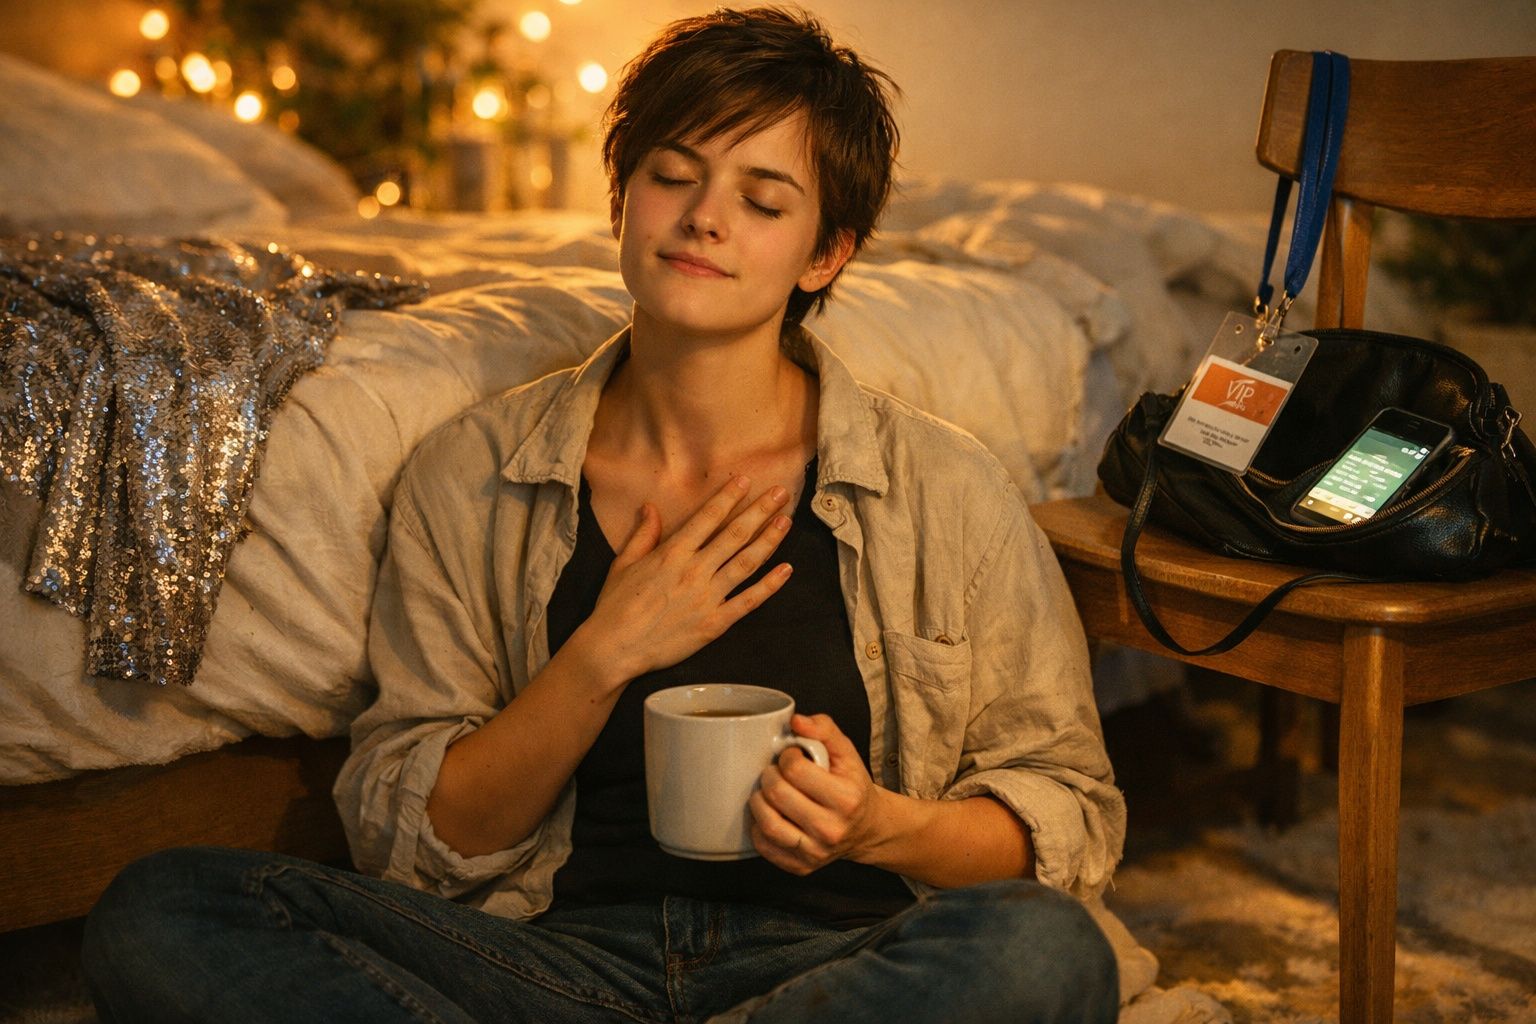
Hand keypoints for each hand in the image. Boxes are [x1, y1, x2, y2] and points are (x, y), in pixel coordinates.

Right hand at [573, 475, 793, 689]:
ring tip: (785, 522)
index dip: (729, 497)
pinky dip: (770, 585)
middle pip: (734, 534)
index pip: (707, 517)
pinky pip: (749, 601)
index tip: (745, 480)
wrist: (614, 648)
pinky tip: (786, 569)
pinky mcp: (715, 624)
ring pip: (746, 563)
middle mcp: (694, 571)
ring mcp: (707, 598)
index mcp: (672, 553)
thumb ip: (642, 534)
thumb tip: (650, 506)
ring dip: (769, 540)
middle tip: (780, 492)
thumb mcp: (623, 563)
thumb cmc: (615, 605)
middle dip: (759, 511)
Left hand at [749, 713, 884, 874]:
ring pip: (768, 824)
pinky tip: (770, 813)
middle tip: (775, 772)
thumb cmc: (852, 787)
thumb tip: (796, 721)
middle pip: (778, 795)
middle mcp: (832, 829)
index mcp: (845, 799)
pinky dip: (759, 827)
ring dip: (759, 801)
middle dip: (769, 776)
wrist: (866, 828)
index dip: (787, 757)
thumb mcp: (847, 753)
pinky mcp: (802, 867)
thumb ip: (824, 729)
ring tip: (768, 792)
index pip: (795, 770)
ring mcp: (816, 852)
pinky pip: (765, 846)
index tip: (791, 757)